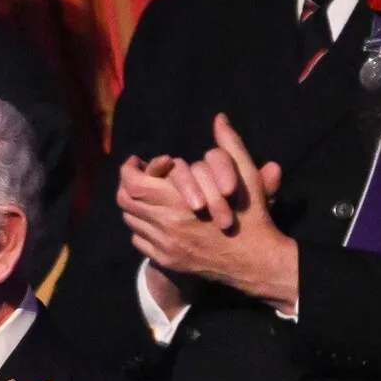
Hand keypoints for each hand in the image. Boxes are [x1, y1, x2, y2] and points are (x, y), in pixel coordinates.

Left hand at [117, 114, 297, 312]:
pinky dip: (143, 229)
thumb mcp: (245, 177)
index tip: (140, 161)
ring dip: (136, 206)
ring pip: (131, 222)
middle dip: (129, 184)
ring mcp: (165, 246)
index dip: (130, 169)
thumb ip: (230, 146)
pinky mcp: (168, 260)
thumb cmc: (251, 217)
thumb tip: (220, 118)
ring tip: (150, 196)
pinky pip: (140, 242)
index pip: (132, 184)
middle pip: (125, 202)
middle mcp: (166, 226)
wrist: (255, 262)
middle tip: (142, 177)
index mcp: (179, 202)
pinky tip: (158, 220)